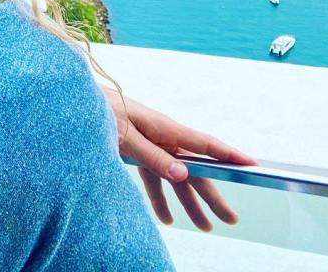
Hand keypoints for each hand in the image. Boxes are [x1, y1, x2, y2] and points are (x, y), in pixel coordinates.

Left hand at [103, 87, 256, 230]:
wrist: (74, 100)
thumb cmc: (100, 110)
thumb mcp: (124, 134)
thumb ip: (152, 155)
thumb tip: (183, 174)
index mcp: (164, 128)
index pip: (204, 144)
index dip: (229, 155)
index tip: (253, 166)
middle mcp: (162, 136)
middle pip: (194, 170)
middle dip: (213, 196)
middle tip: (232, 219)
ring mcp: (149, 144)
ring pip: (175, 177)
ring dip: (188, 203)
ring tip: (205, 227)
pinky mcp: (135, 150)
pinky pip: (153, 177)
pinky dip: (159, 198)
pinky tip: (165, 218)